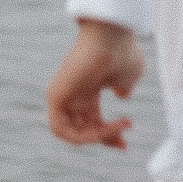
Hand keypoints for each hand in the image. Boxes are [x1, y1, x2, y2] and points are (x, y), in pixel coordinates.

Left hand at [47, 18, 142, 147]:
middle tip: (122, 140)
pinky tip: (98, 133)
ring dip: (96, 138)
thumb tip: (122, 95)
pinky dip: (79, 137)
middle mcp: (75, 93)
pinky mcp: (55, 96)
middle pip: (83, 129)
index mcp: (89, 88)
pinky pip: (60, 129)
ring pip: (72, 132)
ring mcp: (63, 94)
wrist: (112, 36)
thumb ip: (123, 88)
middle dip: (104, 139)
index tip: (124, 144)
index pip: (93, 121)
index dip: (109, 135)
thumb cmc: (122, 51)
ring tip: (115, 130)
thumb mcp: (127, 76)